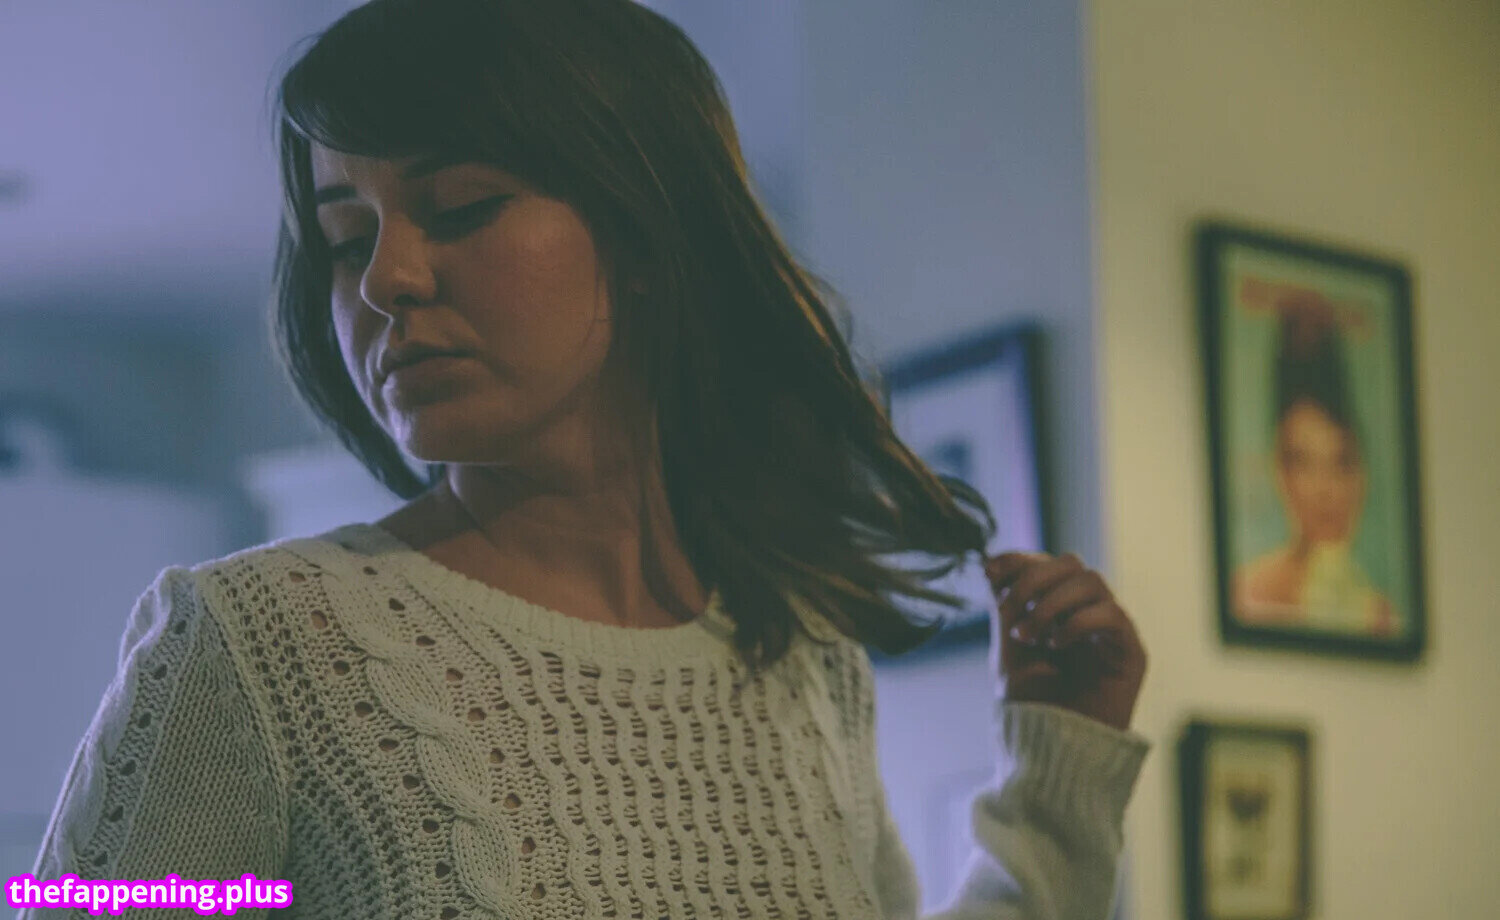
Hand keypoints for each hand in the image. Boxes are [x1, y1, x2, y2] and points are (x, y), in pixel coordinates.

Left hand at [983, 552, 1146, 731]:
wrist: (1053, 754)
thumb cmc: (1032, 708)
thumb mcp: (1008, 651)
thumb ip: (1006, 609)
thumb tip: (992, 563)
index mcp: (1058, 611)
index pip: (1047, 565)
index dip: (1019, 559)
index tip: (990, 569)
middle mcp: (1087, 615)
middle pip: (1071, 564)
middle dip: (1034, 578)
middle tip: (1011, 608)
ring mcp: (1110, 632)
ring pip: (1092, 581)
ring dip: (1052, 601)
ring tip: (1031, 635)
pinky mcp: (1131, 652)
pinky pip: (1112, 614)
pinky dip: (1077, 621)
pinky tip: (1056, 645)